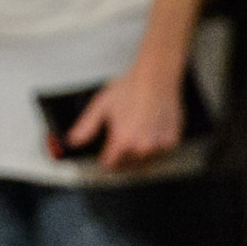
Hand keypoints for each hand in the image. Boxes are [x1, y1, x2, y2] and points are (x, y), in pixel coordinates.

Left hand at [64, 62, 184, 171]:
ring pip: (145, 163)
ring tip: (133, 140)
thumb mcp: (100, 106)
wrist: (155, 78)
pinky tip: (148, 136)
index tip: (104, 158)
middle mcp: (142, 147)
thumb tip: (74, 142)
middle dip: (120, 161)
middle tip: (117, 150)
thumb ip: (86, 128)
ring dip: (138, 158)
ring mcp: (160, 146)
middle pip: (128, 166)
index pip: (111, 165)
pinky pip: (161, 154)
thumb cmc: (129, 88)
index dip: (105, 162)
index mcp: (123, 141)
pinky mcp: (172, 142)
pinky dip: (154, 150)